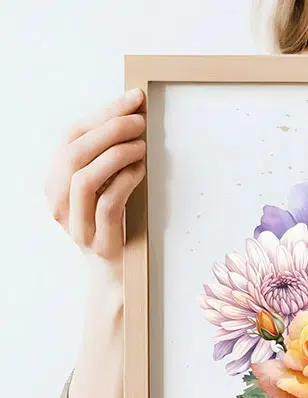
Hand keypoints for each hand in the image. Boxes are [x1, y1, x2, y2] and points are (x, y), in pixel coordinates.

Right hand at [45, 88, 145, 269]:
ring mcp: (76, 224)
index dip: (102, 115)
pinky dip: (125, 181)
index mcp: (55, 182)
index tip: (132, 99)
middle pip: (74, 153)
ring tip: (141, 145)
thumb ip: (108, 160)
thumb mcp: (107, 188)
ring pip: (84, 178)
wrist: (119, 276)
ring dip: (115, 154)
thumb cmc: (116, 226)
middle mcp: (58, 203)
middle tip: (139, 121)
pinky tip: (140, 170)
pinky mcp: (99, 242)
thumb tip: (131, 116)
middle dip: (109, 129)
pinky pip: (107, 204)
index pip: (71, 137)